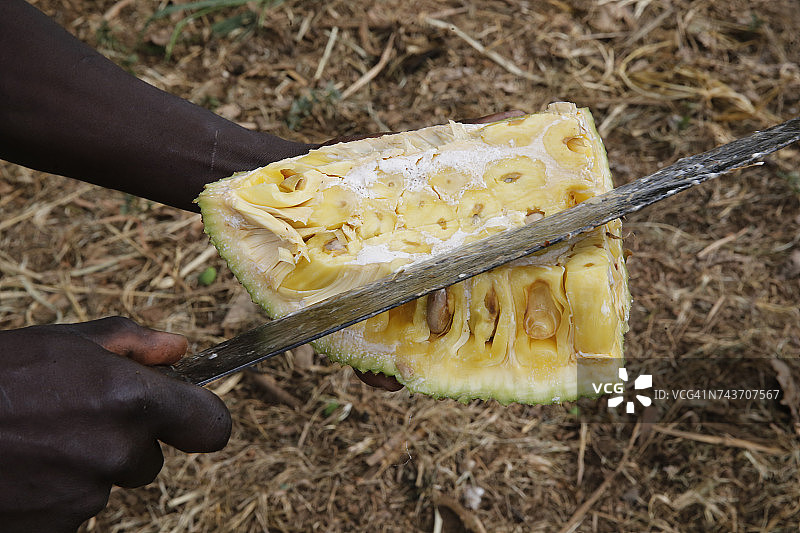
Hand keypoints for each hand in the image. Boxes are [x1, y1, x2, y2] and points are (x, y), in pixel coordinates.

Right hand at [0, 317, 230, 532]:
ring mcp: (86, 497)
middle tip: (75, 416)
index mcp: (132, 401)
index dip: (200, 418)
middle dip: (125, 439)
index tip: (187, 414)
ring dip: (87, 464)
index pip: (211, 426)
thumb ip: (133, 344)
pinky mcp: (58, 527)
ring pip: (110, 481)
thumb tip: (179, 349)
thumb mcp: (64, 341)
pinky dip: (57, 491)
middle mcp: (118, 453)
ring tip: (38, 439)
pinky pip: (75, 507)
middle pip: (151, 457)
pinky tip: (25, 466)